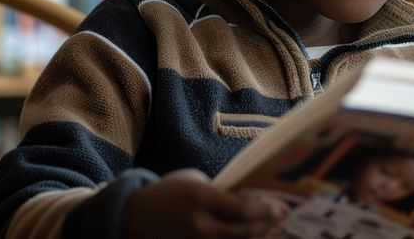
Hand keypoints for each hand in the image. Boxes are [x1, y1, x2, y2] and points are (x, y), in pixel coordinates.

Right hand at [121, 168, 283, 237]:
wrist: (133, 216)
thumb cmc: (168, 193)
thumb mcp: (193, 182)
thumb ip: (219, 192)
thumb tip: (252, 201)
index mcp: (201, 198)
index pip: (242, 209)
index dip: (265, 211)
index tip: (280, 209)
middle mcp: (199, 224)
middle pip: (243, 232)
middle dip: (266, 227)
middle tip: (280, 220)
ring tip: (268, 232)